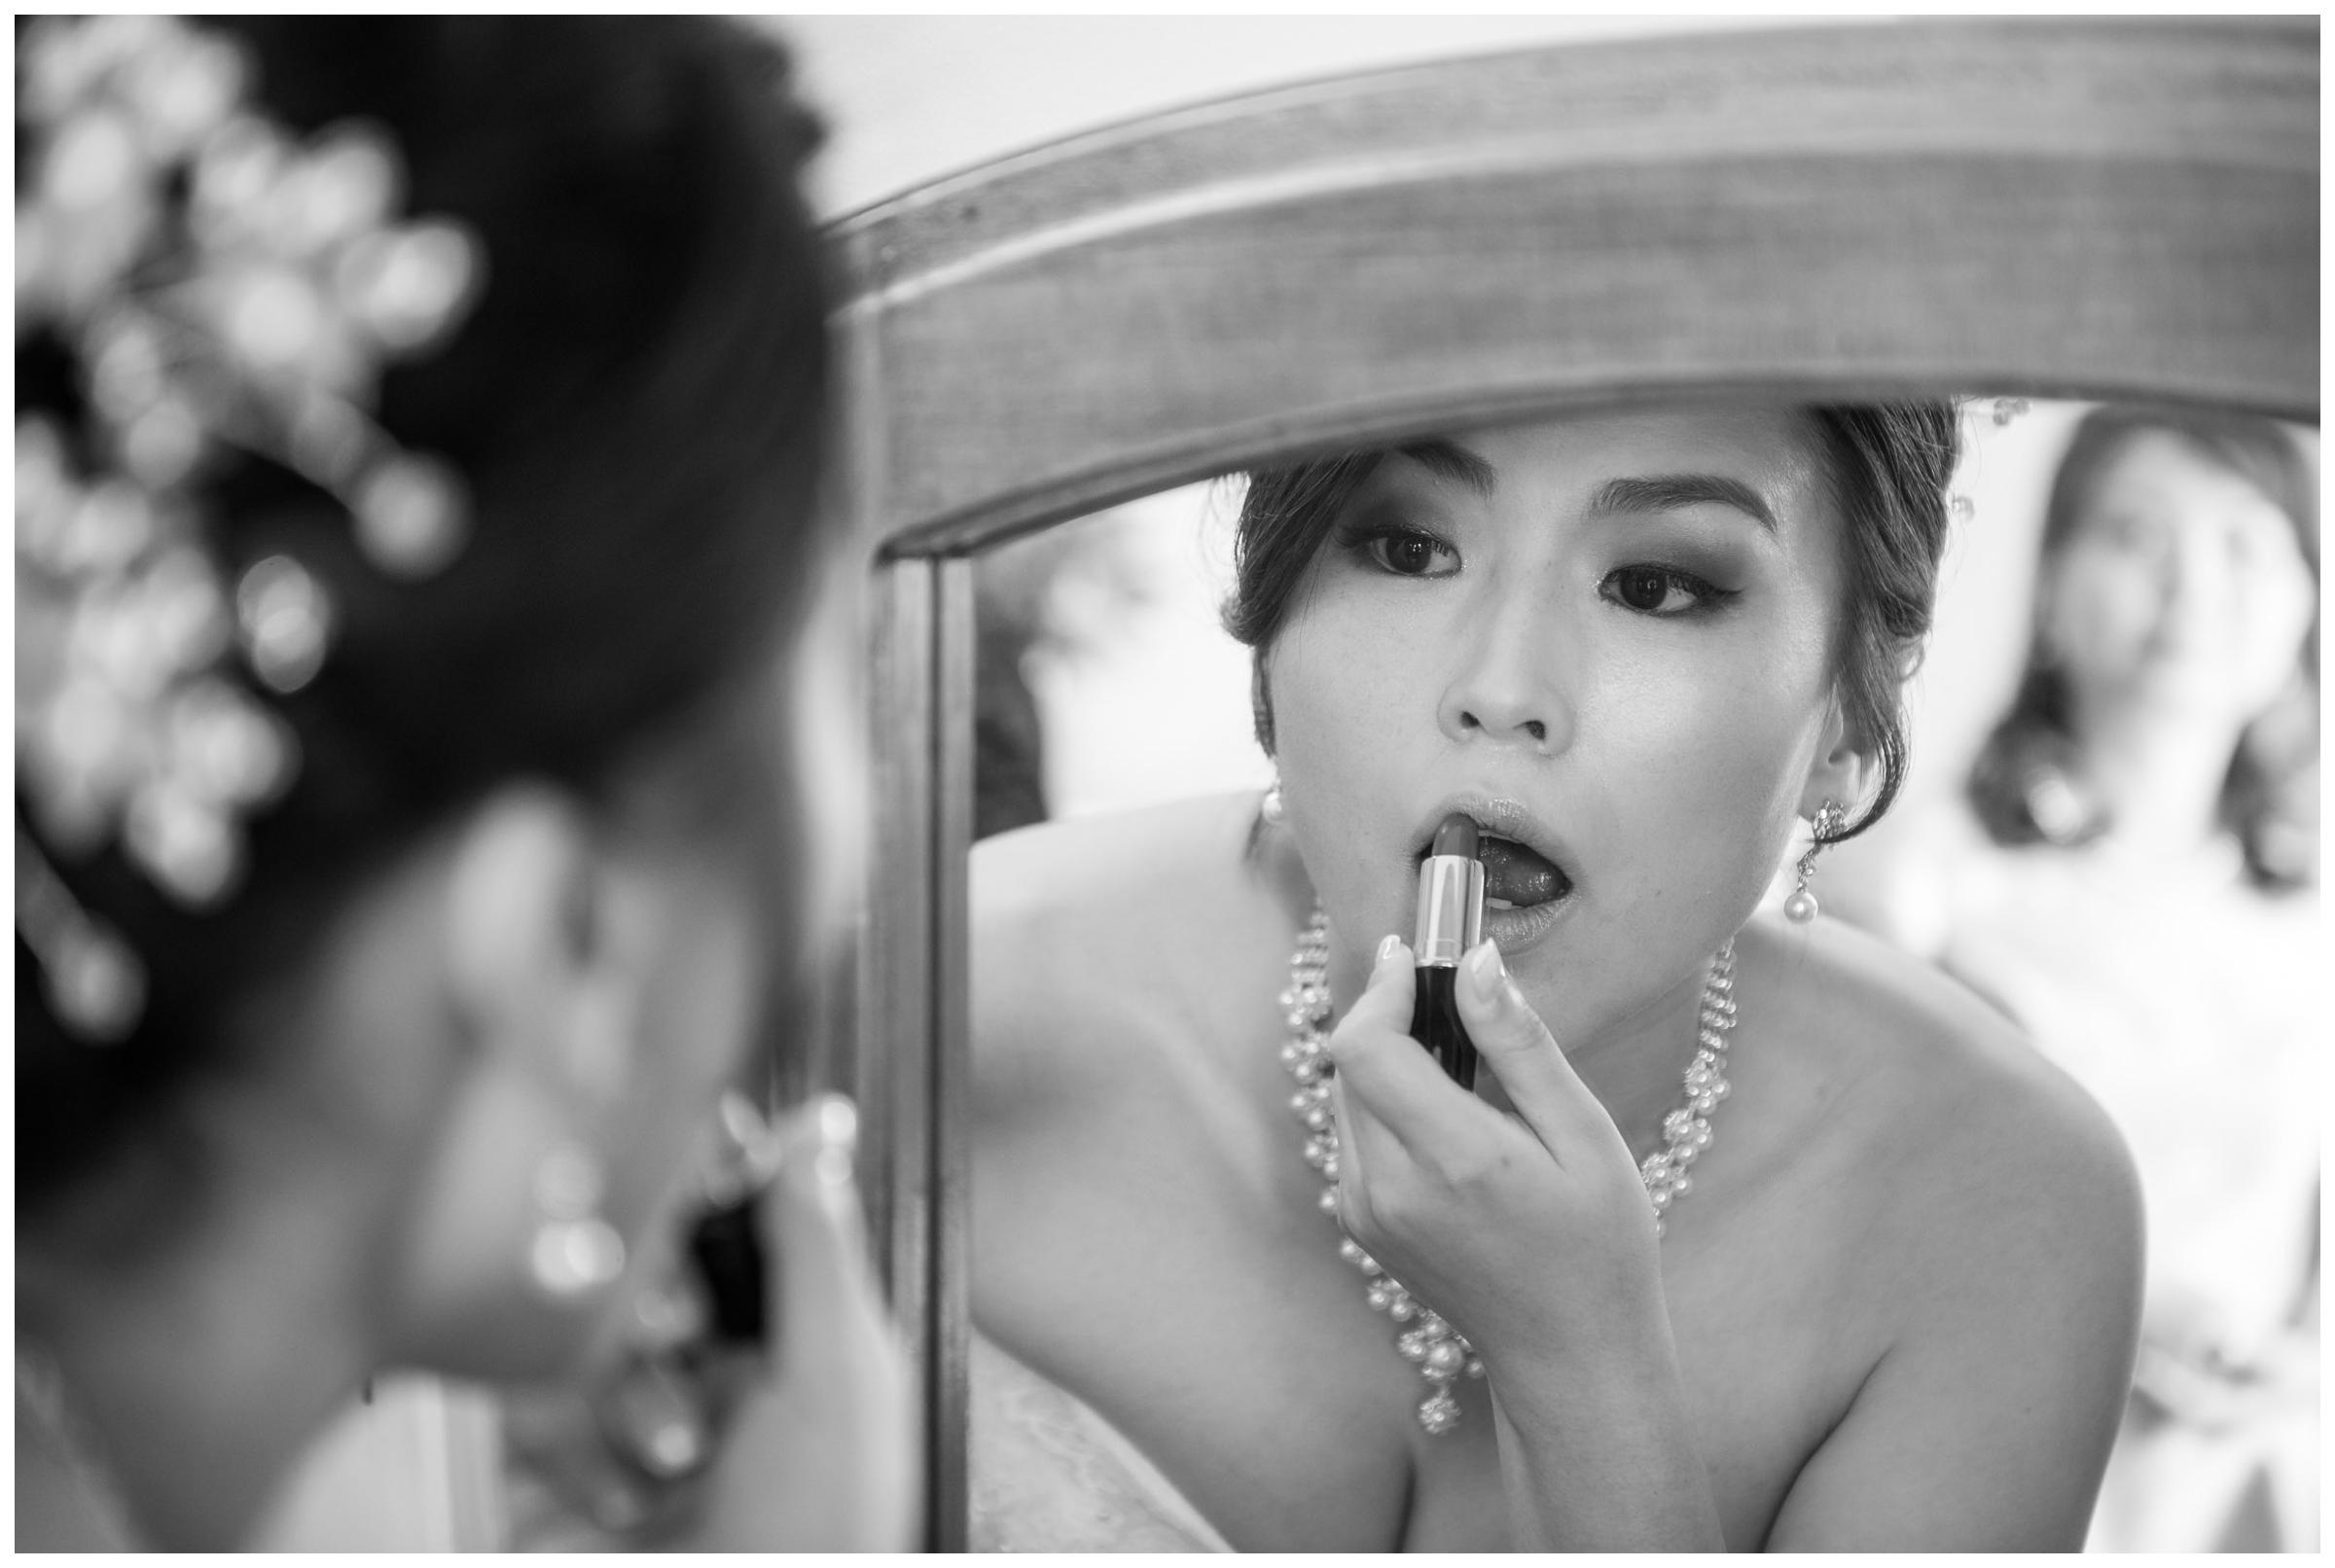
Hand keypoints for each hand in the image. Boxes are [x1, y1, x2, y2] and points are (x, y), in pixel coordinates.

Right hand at [504, 1096, 916, 1549]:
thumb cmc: (819, 1538)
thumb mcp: (838, 1378)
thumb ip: (816, 1241)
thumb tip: (821, 1118)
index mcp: (793, 1334)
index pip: (732, 1217)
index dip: (705, 1184)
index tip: (687, 1150)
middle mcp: (710, 1368)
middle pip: (642, 1256)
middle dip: (656, 1290)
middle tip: (679, 1330)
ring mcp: (624, 1420)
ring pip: (580, 1323)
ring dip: (624, 1384)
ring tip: (674, 1453)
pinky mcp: (549, 1472)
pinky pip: (530, 1402)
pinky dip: (574, 1443)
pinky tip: (626, 1497)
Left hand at [1327, 936, 1664, 1369]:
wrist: (1571, 1356)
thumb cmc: (1599, 1246)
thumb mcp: (1584, 1136)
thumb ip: (1520, 1045)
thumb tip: (1473, 960)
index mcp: (1452, 1160)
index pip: (1364, 1047)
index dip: (1380, 988)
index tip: (1413, 953)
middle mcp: (1390, 1189)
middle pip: (1348, 1063)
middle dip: (1389, 1016)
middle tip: (1444, 993)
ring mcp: (1366, 1213)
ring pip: (1345, 1097)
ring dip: (1386, 1060)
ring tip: (1457, 1059)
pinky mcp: (1362, 1225)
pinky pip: (1353, 1137)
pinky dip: (1385, 1105)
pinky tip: (1446, 1116)